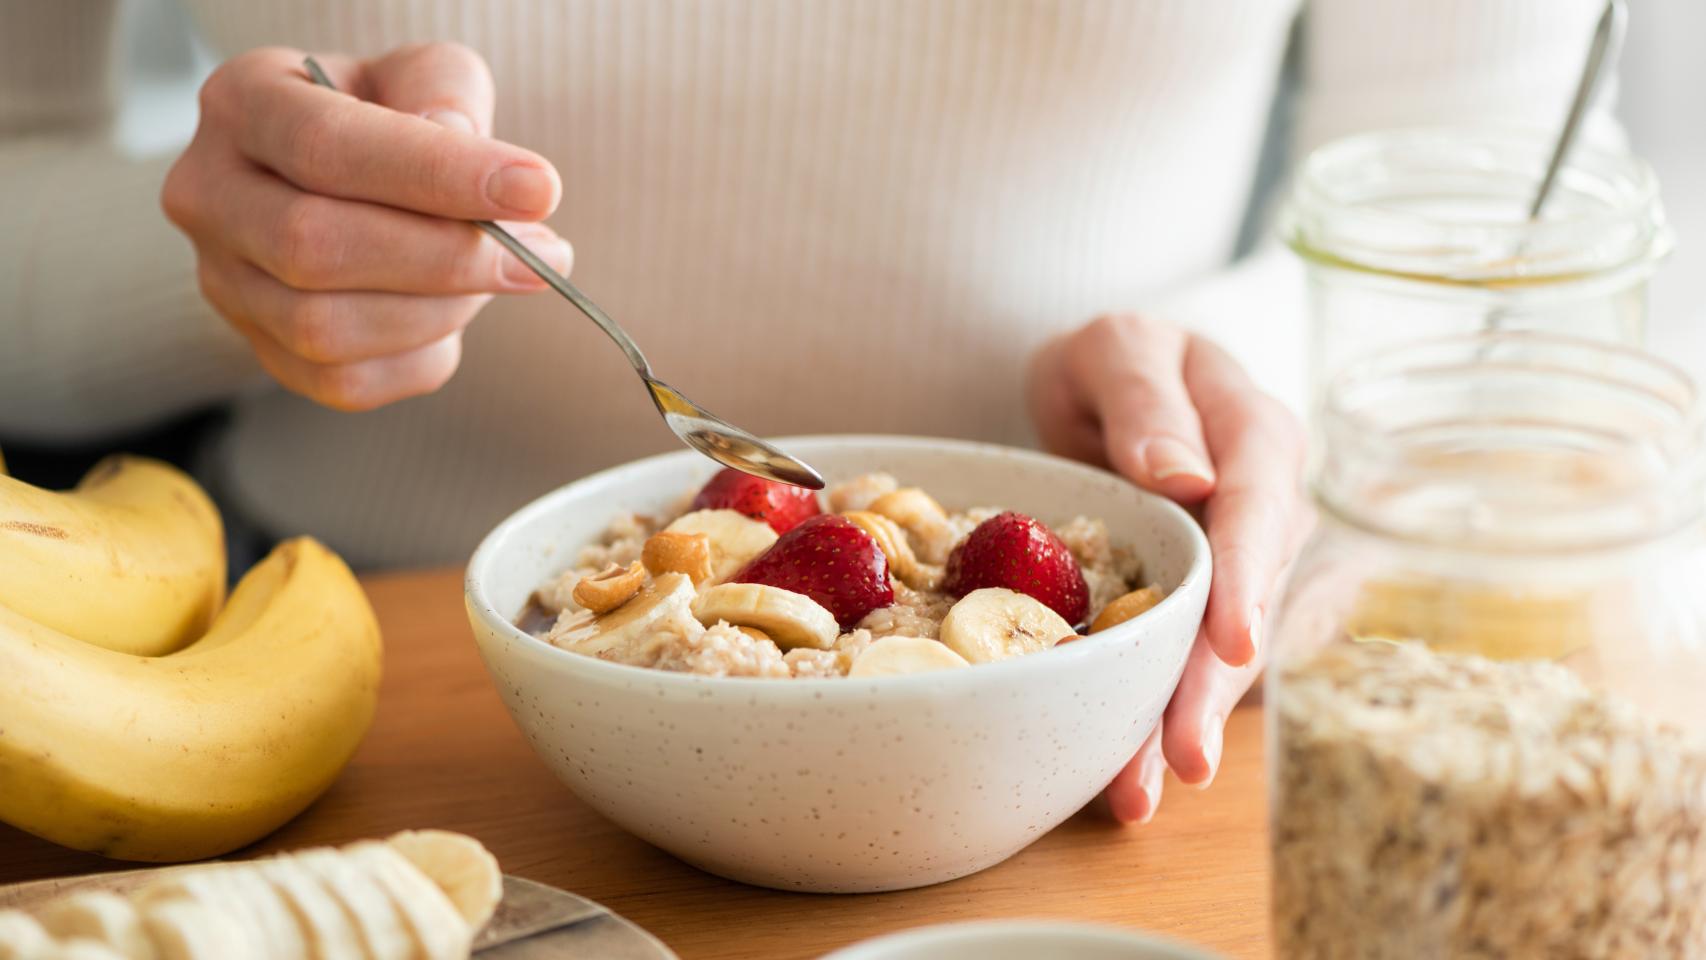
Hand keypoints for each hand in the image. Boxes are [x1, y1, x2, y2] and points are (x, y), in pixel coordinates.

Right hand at [163, 44, 572, 410]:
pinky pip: (346, 383)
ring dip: (441, 310)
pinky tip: (455, 314)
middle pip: (314, 248)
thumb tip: (465, 154)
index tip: (536, 190)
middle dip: (446, 258)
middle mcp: (209, 195)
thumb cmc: (390, 119)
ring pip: (326, 329)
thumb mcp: (423, 76)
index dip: (438, 175)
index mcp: (242, 104)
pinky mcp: (262, 351)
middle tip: (543, 253)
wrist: (346, 180)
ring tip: (505, 273)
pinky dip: (422, 356)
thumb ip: (444, 95)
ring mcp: (224, 282)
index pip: (327, 147)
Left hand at [1027, 314, 1309, 822]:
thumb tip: (1188, 476)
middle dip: (1214, 685)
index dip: (1248, 578)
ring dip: (1181, 722)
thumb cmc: (1117, 360)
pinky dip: (1156, 718)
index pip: (1260, 509)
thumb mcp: (1116, 347)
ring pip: (1220, 652)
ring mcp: (1241, 566)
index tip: (1233, 643)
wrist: (1107, 386)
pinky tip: (1126, 777)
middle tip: (1184, 757)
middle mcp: (1265, 509)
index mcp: (1256, 436)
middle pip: (1248, 603)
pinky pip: (1187, 664)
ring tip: (1138, 795)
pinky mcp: (1206, 607)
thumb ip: (1145, 397)